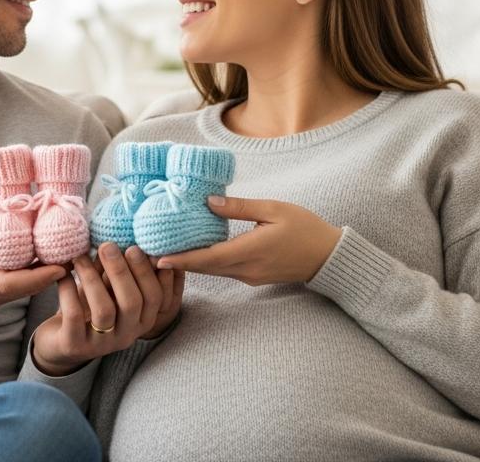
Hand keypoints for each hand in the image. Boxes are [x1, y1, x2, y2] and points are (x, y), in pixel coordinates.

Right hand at [0, 189, 66, 335]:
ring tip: (58, 257)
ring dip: (38, 280)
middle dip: (48, 276)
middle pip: (22, 291)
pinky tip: (33, 266)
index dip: (39, 276)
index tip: (61, 265)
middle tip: (72, 256)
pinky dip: (24, 284)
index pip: (9, 284)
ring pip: (16, 296)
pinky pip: (7, 297)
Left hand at [30, 243, 184, 375]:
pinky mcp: (75, 346)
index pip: (156, 297)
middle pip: (133, 302)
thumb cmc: (88, 307)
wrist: (58, 342)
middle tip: (107, 246)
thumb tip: (124, 235)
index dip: (148, 271)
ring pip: (105, 310)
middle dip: (121, 270)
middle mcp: (127, 335)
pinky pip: (74, 315)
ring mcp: (102, 344)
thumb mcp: (108, 287)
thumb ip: (119, 269)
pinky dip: (69, 290)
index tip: (135, 246)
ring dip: (92, 278)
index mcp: (141, 319)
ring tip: (80, 257)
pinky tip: (63, 275)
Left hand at [157, 196, 341, 285]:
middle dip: (178, 262)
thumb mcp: (273, 210)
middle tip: (150, 254)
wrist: (328, 257)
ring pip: (213, 271)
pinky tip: (195, 252)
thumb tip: (208, 201)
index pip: (208, 259)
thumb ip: (239, 207)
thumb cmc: (305, 229)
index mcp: (250, 251)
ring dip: (191, 263)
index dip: (181, 260)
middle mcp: (246, 269)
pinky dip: (207, 263)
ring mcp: (250, 276)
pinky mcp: (253, 277)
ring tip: (165, 252)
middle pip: (205, 268)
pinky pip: (224, 271)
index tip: (158, 258)